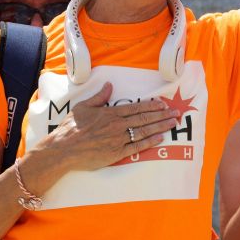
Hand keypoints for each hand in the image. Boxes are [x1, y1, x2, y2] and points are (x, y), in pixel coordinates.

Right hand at [29, 82, 180, 173]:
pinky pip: (137, 147)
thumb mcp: (83, 107)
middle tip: (175, 113)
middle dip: (161, 115)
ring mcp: (118, 140)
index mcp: (110, 113)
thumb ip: (99, 97)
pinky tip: (160, 138)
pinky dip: (149, 142)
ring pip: (144, 131)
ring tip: (172, 123)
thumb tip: (109, 85)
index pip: (136, 107)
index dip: (151, 105)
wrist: (64, 149)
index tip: (163, 104)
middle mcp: (117, 125)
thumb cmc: (71, 127)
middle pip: (144, 118)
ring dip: (160, 126)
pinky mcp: (117, 153)